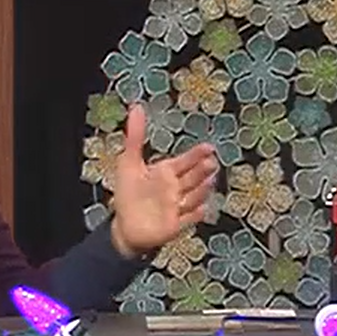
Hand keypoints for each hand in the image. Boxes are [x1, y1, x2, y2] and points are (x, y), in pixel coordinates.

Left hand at [108, 102, 219, 257]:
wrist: (124, 227)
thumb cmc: (128, 194)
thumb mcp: (129, 162)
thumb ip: (135, 137)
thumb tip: (136, 108)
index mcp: (166, 173)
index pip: (185, 161)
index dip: (197, 154)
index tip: (209, 147)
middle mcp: (175, 188)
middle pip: (192, 177)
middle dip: (202, 170)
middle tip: (212, 162)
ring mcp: (177, 206)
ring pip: (193, 195)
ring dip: (201, 190)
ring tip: (210, 181)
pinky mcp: (175, 224)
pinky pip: (187, 219)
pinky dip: (194, 214)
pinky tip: (202, 209)